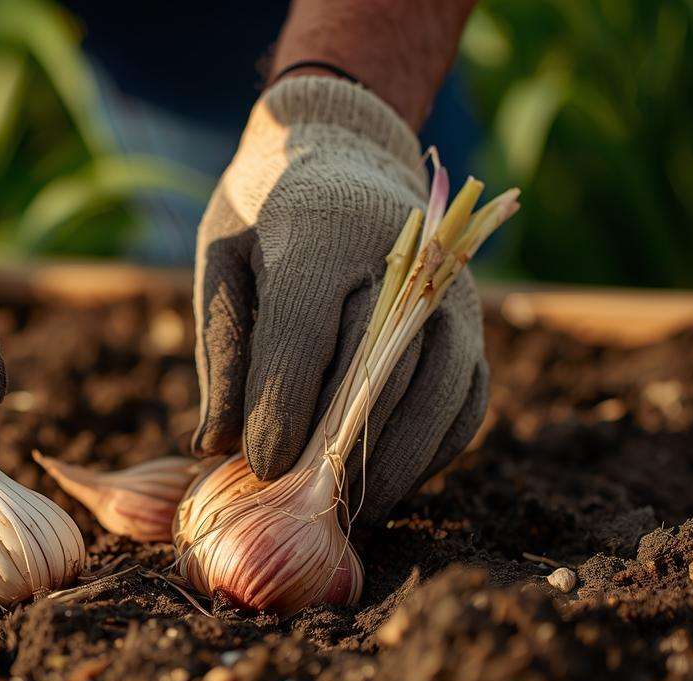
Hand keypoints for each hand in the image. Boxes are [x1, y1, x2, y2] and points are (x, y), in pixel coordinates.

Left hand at [191, 76, 487, 524]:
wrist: (345, 155)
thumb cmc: (267, 218)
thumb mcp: (223, 261)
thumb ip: (220, 348)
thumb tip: (216, 444)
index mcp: (322, 231)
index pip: (306, 331)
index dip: (281, 407)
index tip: (257, 465)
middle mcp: (405, 261)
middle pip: (380, 369)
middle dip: (336, 448)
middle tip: (298, 506)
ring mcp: (452, 295)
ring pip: (438, 393)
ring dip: (394, 464)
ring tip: (347, 511)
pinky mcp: (476, 327)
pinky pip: (466, 402)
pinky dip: (432, 451)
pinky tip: (387, 482)